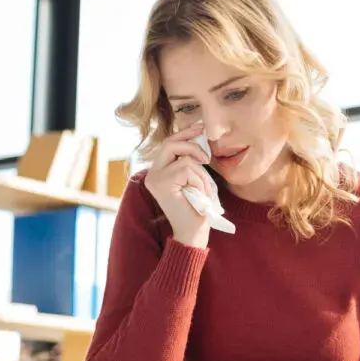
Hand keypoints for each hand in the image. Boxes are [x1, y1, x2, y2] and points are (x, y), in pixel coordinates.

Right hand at [143, 122, 213, 248]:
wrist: (193, 232)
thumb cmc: (197, 208)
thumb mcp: (194, 180)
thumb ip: (190, 162)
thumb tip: (198, 136)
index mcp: (159, 171)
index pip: (169, 144)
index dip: (184, 133)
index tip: (200, 127)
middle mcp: (152, 173)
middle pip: (170, 143)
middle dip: (192, 145)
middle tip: (207, 158)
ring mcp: (155, 178)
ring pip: (184, 159)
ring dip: (201, 174)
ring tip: (203, 190)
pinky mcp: (162, 184)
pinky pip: (188, 169)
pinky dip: (200, 181)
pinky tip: (200, 194)